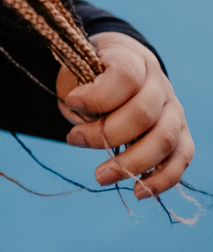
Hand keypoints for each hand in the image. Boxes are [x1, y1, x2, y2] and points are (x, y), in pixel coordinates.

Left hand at [56, 33, 192, 199]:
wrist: (117, 66)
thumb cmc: (93, 70)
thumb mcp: (80, 67)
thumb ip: (81, 89)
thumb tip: (82, 121)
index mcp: (134, 58)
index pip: (126, 77)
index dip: (97, 95)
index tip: (70, 102)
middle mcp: (160, 83)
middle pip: (143, 114)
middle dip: (105, 135)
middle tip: (74, 140)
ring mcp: (174, 109)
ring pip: (164, 140)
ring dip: (132, 164)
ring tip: (100, 176)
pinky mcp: (181, 133)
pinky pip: (181, 159)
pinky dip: (162, 180)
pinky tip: (138, 192)